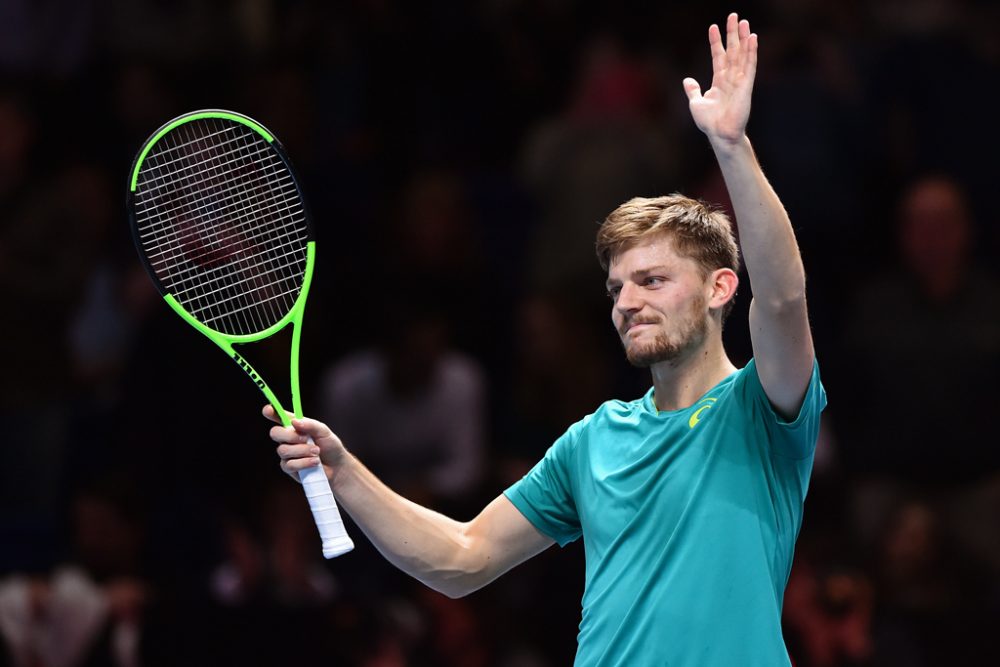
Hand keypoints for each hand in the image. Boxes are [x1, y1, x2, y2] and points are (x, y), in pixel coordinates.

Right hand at [264, 405, 347, 483]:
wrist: (337, 466)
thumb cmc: (330, 446)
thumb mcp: (324, 431)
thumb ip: (310, 425)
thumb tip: (294, 422)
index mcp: (295, 426)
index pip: (280, 417)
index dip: (271, 412)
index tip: (268, 410)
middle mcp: (288, 439)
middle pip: (275, 433)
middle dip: (290, 436)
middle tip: (306, 439)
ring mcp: (287, 454)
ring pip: (283, 450)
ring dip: (302, 451)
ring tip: (317, 452)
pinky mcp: (289, 468)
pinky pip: (289, 464)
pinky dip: (304, 462)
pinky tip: (314, 462)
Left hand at [683, 13, 757, 146]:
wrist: (719, 134)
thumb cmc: (709, 122)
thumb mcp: (696, 103)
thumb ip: (693, 90)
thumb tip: (687, 80)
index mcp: (719, 81)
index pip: (718, 56)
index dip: (716, 42)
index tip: (713, 27)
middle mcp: (730, 78)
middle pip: (733, 51)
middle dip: (733, 34)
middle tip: (734, 16)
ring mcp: (739, 80)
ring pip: (742, 54)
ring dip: (743, 38)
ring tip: (744, 22)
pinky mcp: (746, 85)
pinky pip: (750, 65)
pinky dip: (751, 52)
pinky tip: (753, 39)